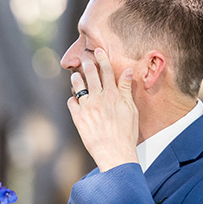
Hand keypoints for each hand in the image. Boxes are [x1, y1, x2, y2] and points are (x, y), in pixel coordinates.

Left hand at [67, 48, 139, 171]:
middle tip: (84, 59)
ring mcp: (87, 108)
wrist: (114, 152)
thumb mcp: (131, 110)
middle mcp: (99, 98)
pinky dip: (72, 99)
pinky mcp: (78, 118)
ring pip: (78, 86)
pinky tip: (74, 99)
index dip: (102, 59)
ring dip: (76, 79)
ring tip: (75, 75)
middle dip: (87, 65)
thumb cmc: (126, 133)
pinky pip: (71, 103)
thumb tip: (128, 71)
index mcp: (113, 95)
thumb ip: (127, 90)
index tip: (98, 50)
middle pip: (91, 76)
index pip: (107, 72)